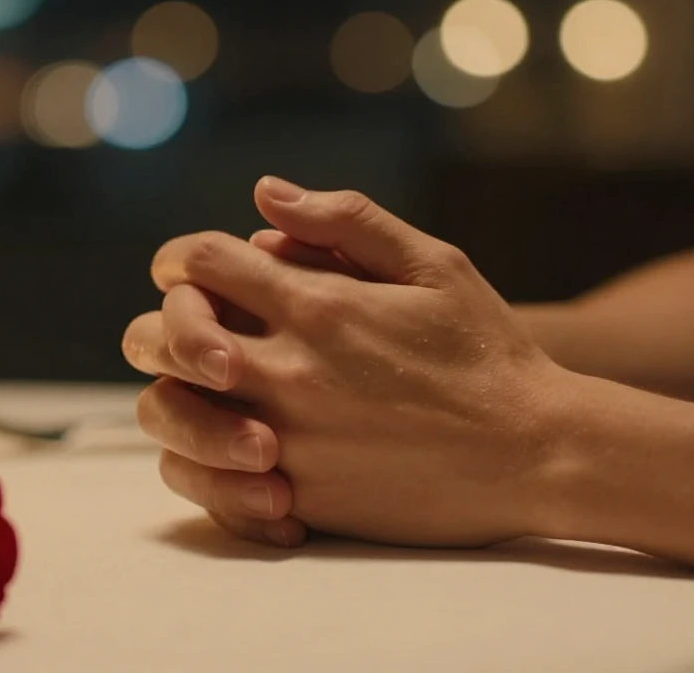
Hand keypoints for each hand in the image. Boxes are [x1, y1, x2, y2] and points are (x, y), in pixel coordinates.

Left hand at [124, 177, 568, 546]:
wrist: (533, 454)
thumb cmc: (486, 352)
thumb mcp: (433, 264)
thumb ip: (344, 222)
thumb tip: (264, 194)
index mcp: (317, 307)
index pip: (197, 263)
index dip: (180, 257)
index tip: (190, 269)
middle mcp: (287, 373)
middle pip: (159, 337)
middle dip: (163, 323)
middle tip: (190, 329)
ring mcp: (286, 442)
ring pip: (167, 414)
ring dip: (172, 392)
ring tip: (208, 388)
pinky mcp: (296, 499)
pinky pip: (202, 481)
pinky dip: (199, 461)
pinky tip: (232, 447)